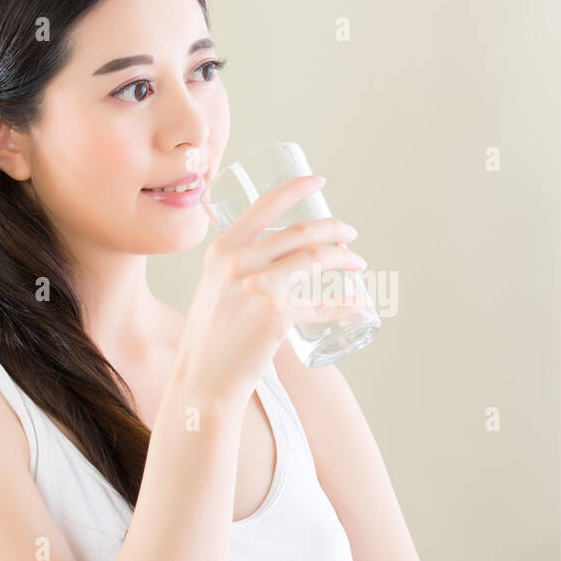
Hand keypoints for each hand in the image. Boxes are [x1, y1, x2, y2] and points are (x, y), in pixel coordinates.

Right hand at [172, 174, 365, 404]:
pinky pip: (321, 304)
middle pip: (301, 232)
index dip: (296, 188)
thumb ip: (239, 270)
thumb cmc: (210, 339)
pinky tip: (357, 303)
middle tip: (351, 235)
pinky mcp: (277, 314)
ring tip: (358, 265)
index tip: (319, 181)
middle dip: (334, 229)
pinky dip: (344, 303)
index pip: (264, 206)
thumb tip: (278, 261)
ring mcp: (259, 286)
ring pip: (315, 259)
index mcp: (221, 250)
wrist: (202, 379)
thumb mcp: (216, 290)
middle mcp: (238, 262)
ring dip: (345, 259)